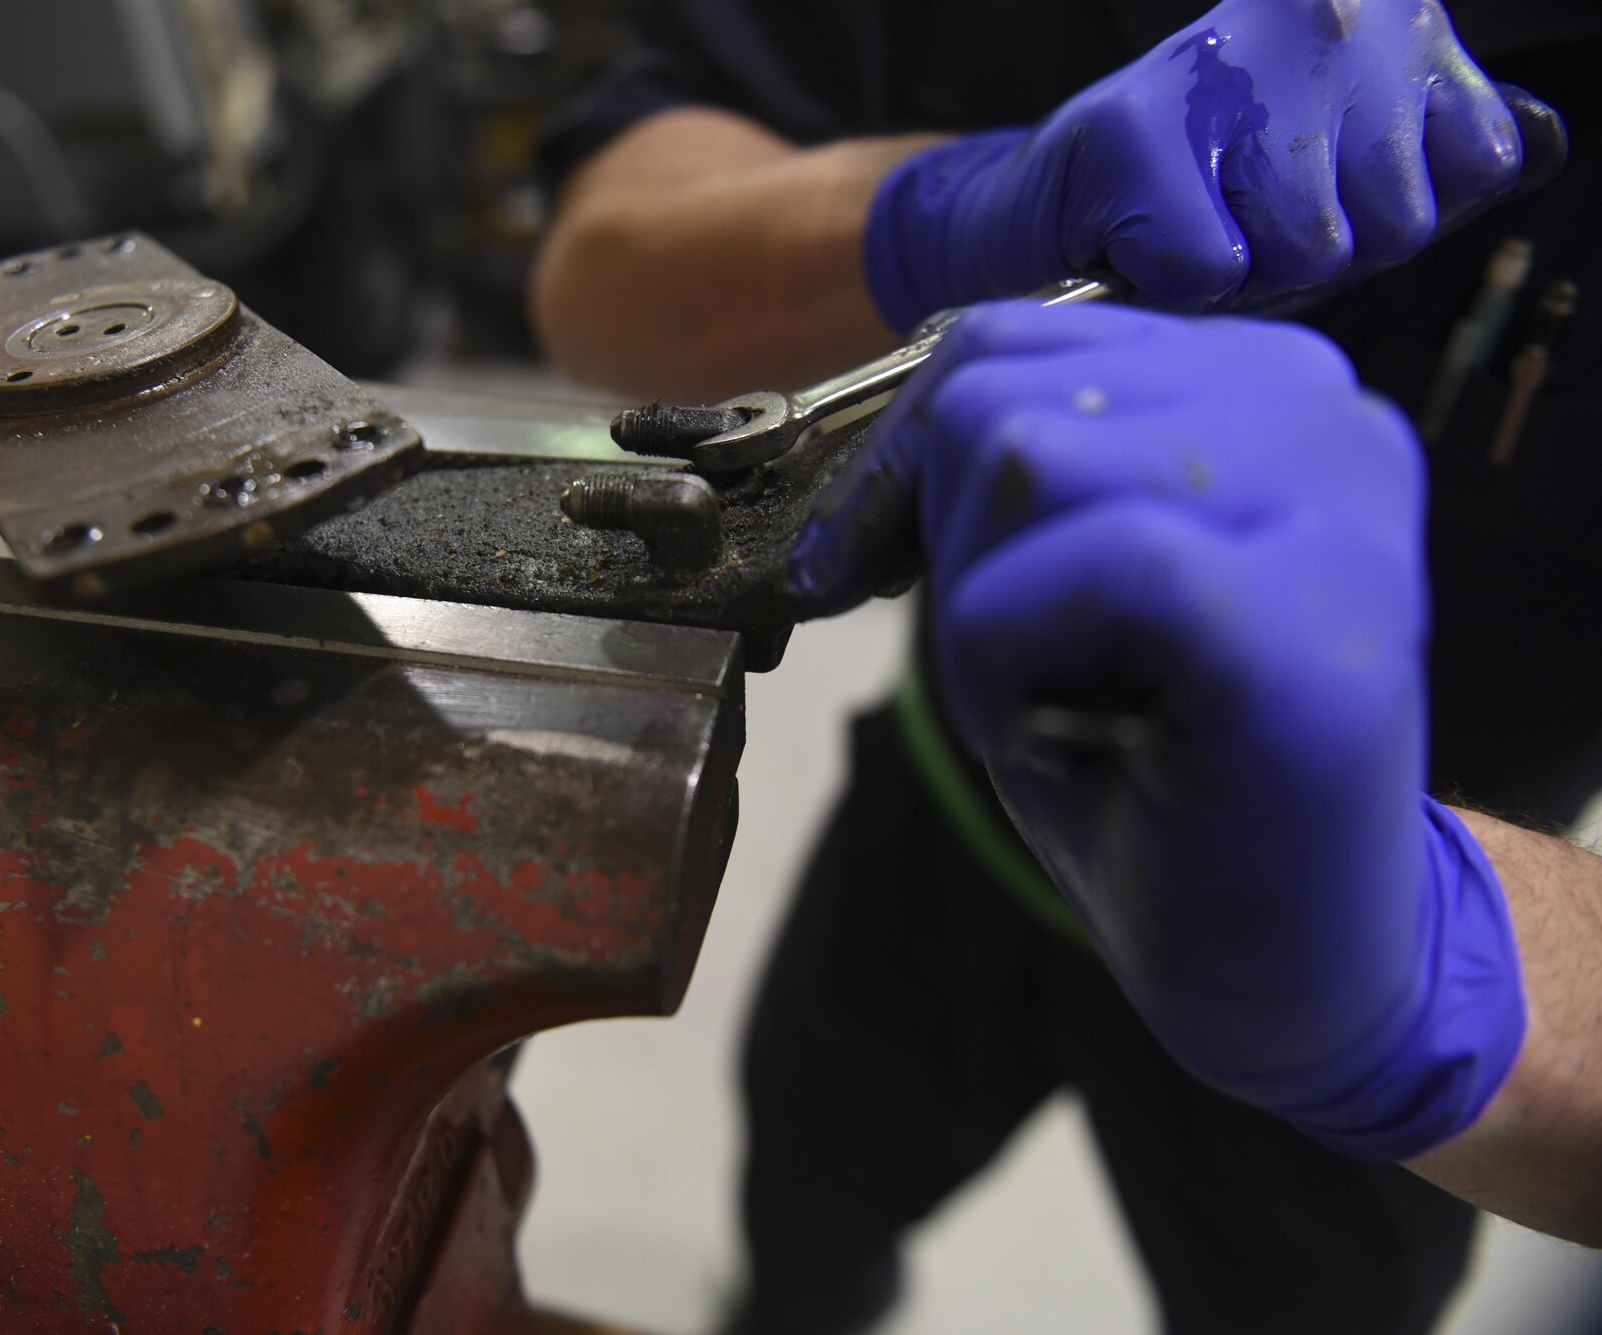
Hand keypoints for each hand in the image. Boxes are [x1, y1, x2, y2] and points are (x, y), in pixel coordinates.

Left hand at [788, 303, 1524, 1158]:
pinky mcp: (1311, 612)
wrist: (1290, 964)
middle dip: (939, 543)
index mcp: (1262, 387)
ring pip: (1028, 457)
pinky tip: (1062, 738)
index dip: (901, 462)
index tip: (864, 566)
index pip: (1010, 338)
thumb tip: (877, 434)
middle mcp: (1322, 414)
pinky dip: (1008, 664)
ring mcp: (1336, 505)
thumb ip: (1009, 475)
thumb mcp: (1058, 588)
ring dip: (975, 615)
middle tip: (1001, 670)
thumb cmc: (1162, 779)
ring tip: (1047, 708)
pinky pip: (1084, 560)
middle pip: (998, 388)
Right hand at [865, 0, 1527, 329]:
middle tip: (1246, 222)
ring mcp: (1228, 73)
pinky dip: (1182, 288)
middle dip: (1319, 256)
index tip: (1323, 190)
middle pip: (1395, 223)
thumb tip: (1463, 191)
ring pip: (1314, 250)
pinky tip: (1148, 242)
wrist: (1028, 211)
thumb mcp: (1330, 152)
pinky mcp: (1139, 138)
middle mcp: (1318, 17)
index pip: (1475, 159)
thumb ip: (1411, 161)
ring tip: (1201, 230)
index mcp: (1381, 12)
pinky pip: (1218, 271)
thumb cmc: (1185, 198)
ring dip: (1253, 276)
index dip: (1395, 211)